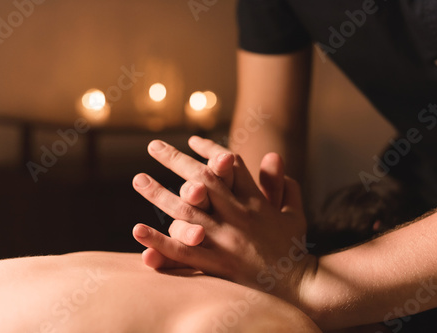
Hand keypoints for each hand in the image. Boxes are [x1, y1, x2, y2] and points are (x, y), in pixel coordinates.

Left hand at [141, 136, 289, 268]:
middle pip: (203, 180)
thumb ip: (284, 184)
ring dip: (160, 194)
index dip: (210, 150)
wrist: (299, 284)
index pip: (231, 166)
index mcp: (256, 201)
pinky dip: (159, 241)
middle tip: (154, 146)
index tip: (192, 139)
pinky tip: (138, 229)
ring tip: (139, 180)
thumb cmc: (294, 247)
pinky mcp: (218, 264)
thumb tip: (274, 157)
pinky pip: (183, 252)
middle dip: (176, 161)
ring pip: (187, 211)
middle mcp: (238, 215)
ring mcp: (226, 239)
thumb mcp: (294, 212)